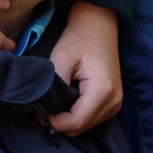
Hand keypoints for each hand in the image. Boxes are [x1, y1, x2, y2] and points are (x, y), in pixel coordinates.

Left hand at [48, 3, 122, 135]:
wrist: (98, 26)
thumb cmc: (80, 38)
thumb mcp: (62, 57)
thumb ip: (53, 84)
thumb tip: (42, 107)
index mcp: (103, 90)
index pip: (76, 121)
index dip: (54, 122)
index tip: (36, 113)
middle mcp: (114, 101)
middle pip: (81, 127)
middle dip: (59, 122)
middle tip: (41, 109)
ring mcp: (116, 103)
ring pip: (86, 126)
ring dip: (67, 120)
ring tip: (53, 104)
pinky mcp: (113, 102)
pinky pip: (91, 119)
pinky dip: (76, 115)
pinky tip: (65, 103)